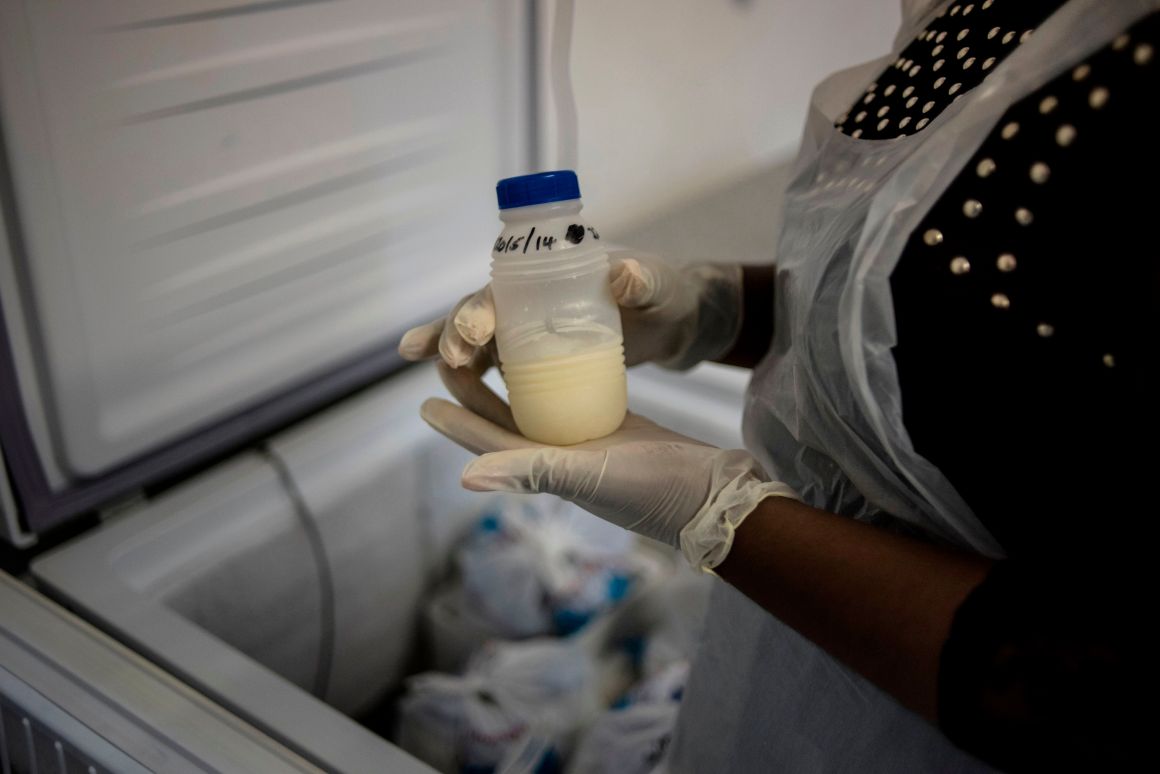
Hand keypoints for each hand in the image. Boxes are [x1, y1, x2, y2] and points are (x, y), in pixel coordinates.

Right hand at [397, 251, 742, 370]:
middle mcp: (530, 297)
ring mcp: (529, 328)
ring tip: (434, 369)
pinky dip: (471, 378)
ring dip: (452, 353)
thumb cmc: (664, 293)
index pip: (505, 287)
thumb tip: (623, 274)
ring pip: (478, 340)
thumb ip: (643, 281)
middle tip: (451, 359)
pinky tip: (452, 395)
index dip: (483, 306)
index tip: (476, 329)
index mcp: (551, 271)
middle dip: (456, 332)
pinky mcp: (537, 358)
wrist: (672, 320)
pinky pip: (497, 366)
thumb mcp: (658, 286)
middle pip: (480, 312)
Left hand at [421, 359, 797, 570]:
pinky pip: (572, 400)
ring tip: (491, 351)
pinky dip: (555, 379)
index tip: (423, 400)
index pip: (488, 442)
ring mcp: (586, 444)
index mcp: (545, 470)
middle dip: (475, 393)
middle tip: (449, 357)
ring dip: (510, 383)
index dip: (455, 422)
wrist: (708, 492)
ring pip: (535, 408)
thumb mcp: (587, 476)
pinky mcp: (613, 429)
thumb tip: (464, 477)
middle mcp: (559, 457)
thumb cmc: (650, 491)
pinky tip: (552, 355)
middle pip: (504, 421)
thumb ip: (529, 472)